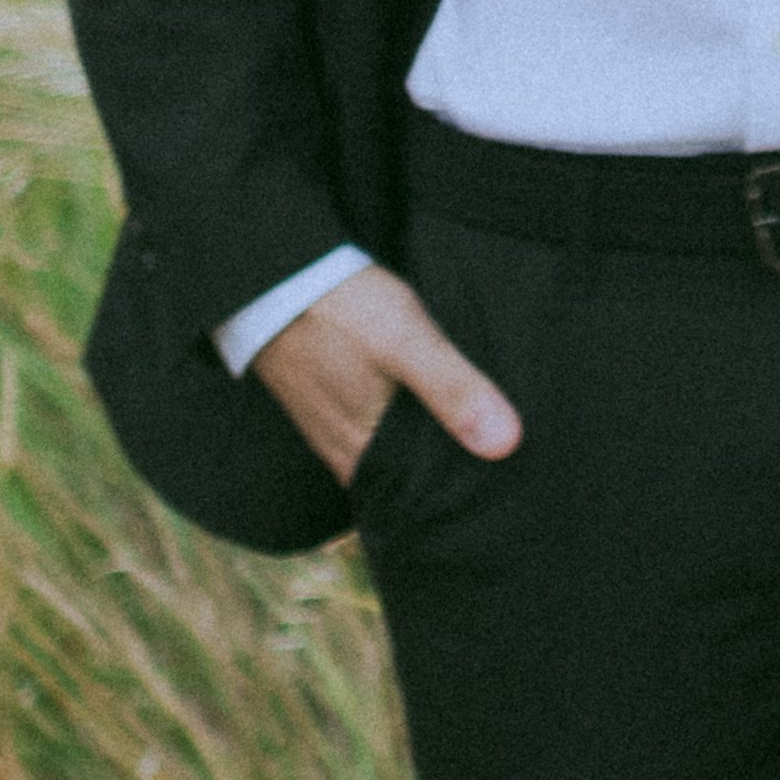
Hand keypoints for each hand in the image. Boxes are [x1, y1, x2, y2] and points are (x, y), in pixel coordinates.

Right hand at [254, 266, 520, 485]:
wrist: (269, 278)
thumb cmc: (340, 310)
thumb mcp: (406, 341)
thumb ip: (453, 390)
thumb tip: (506, 446)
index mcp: (369, 455)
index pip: (426, 501)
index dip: (466, 499)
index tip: (509, 496)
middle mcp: (348, 453)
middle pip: (411, 482)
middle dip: (452, 479)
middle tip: (508, 475)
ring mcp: (334, 430)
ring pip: (393, 458)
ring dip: (429, 452)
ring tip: (480, 442)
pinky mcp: (329, 404)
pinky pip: (375, 433)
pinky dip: (406, 429)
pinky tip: (431, 411)